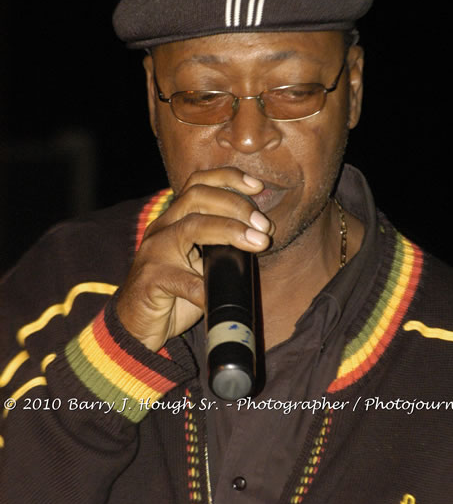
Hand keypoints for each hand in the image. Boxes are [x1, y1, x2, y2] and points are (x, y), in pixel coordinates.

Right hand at [116, 168, 273, 351]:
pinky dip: (211, 289)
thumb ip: (220, 245)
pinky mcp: (151, 280)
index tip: (257, 186)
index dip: (227, 178)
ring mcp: (154, 252)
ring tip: (257, 243)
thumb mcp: (199, 262)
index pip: (198, 183)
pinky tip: (226, 296)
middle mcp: (162, 228)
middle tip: (264, 225)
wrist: (136, 325)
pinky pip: (187, 282)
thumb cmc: (175, 293)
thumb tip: (261, 236)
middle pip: (197, 197)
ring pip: (192, 227)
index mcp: (174, 219)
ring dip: (230, 231)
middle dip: (236, 205)